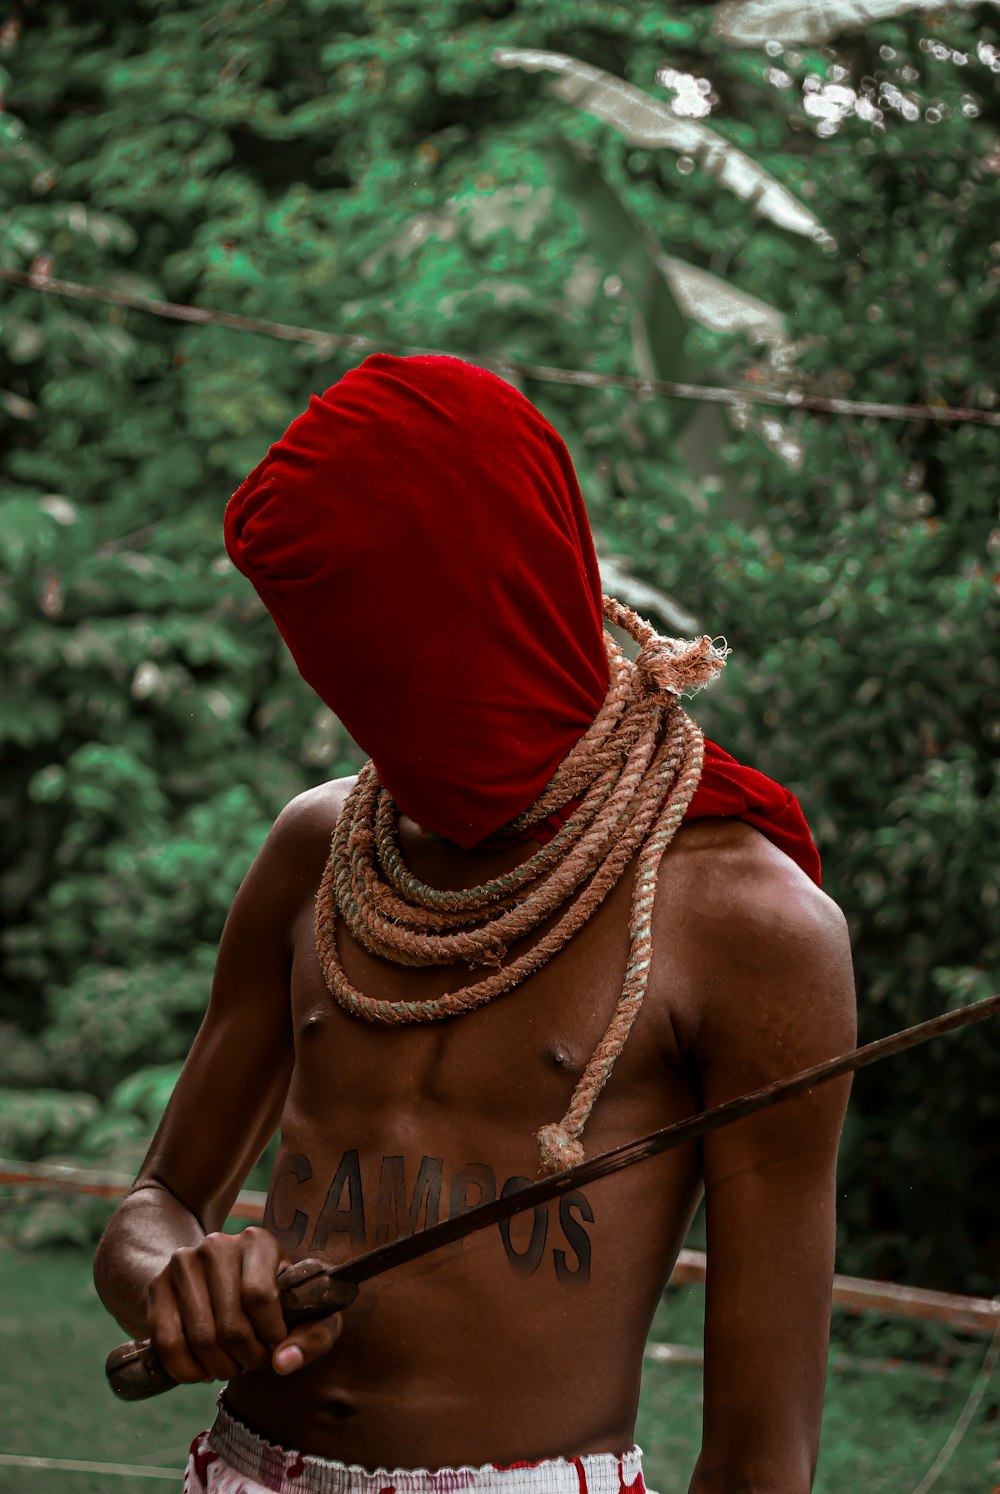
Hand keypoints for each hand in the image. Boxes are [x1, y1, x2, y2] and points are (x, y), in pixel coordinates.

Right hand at [145, 1226, 343, 1383]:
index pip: (261, 1297)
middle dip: (246, 1360)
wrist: (212, 1278)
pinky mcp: (157, 1286)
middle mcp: (218, 1245)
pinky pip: (168, 1344)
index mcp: (258, 1241)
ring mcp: (183, 1263)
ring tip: (232, 1366)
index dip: (270, 1336)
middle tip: (252, 1364)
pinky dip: (187, 1371)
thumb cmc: (269, 1301)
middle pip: (232, 1325)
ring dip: (220, 1368)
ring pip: (201, 1338)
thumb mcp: (301, 1311)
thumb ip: (312, 1337)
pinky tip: (203, 1370)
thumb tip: (283, 1363)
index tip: (275, 1348)